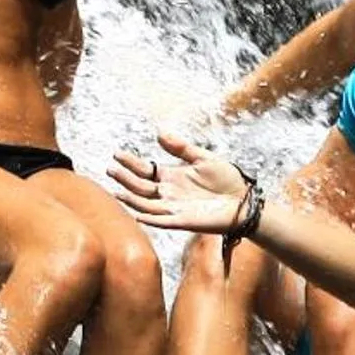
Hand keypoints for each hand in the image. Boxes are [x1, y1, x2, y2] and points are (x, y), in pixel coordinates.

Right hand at [109, 131, 250, 235]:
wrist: (243, 201)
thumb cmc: (226, 179)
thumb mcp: (203, 158)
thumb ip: (181, 148)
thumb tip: (159, 133)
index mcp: (172, 177)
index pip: (145, 170)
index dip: (131, 163)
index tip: (116, 154)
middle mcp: (169, 193)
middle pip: (141, 187)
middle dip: (125, 179)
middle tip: (111, 169)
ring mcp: (175, 208)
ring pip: (147, 205)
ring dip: (132, 199)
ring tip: (116, 190)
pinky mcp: (184, 221)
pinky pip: (163, 221)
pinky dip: (150, 218)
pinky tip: (138, 213)